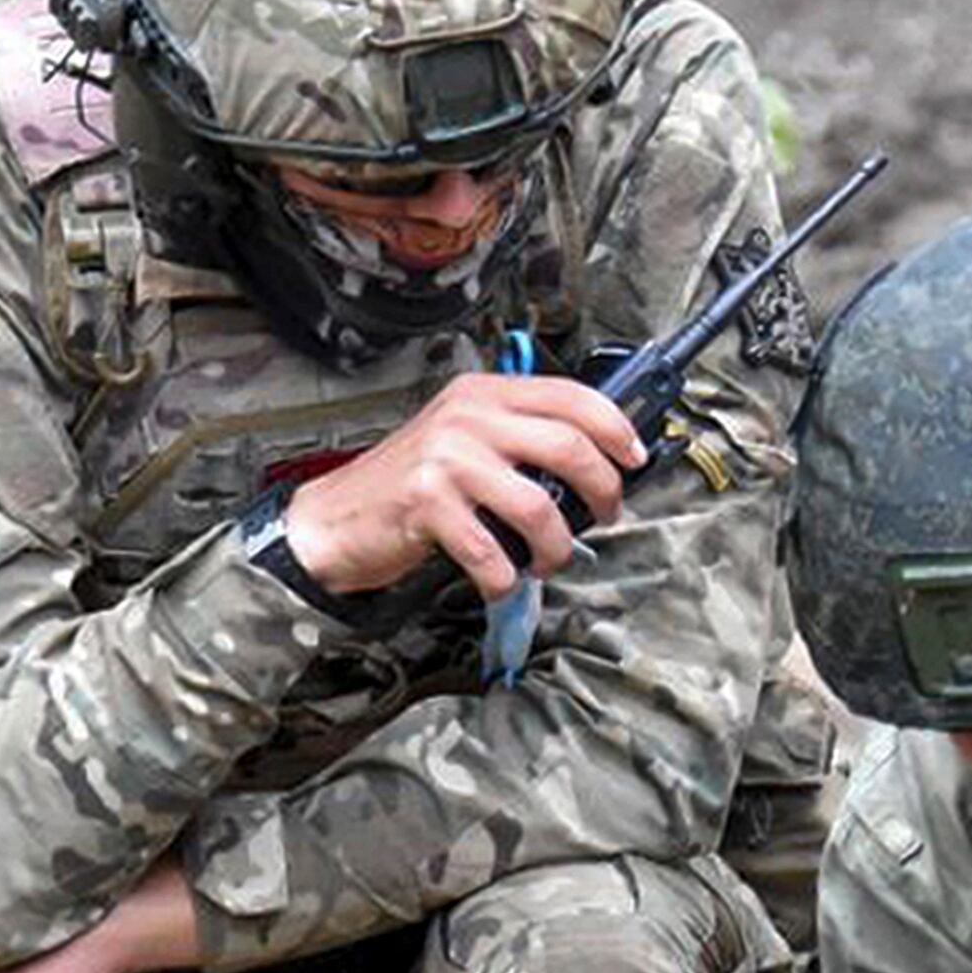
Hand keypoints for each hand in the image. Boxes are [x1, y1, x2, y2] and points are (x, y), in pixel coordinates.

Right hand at [282, 371, 641, 601]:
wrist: (337, 517)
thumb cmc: (406, 485)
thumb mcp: (463, 439)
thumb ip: (517, 438)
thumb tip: (591, 463)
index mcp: (483, 395)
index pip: (570, 396)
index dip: (615, 428)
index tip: (634, 458)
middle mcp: (467, 418)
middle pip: (568, 447)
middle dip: (602, 490)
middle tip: (603, 516)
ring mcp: (446, 459)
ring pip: (537, 506)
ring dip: (554, 546)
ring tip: (546, 559)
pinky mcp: (427, 504)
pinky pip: (491, 551)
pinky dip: (506, 576)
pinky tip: (502, 578)